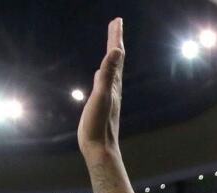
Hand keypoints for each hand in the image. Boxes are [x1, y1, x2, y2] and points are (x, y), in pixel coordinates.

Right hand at [78, 18, 124, 157]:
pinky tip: (99, 73)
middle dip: (115, 40)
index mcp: (114, 83)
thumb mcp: (102, 95)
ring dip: (111, 54)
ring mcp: (108, 95)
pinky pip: (103, 81)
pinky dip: (103, 72)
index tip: (117, 20)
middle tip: (116, 24)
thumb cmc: (99, 124)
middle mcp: (114, 87)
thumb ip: (108, 73)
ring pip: (111, 69)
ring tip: (112, 43)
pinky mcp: (102, 103)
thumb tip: (117, 51)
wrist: (100, 149)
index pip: (117, 54)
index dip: (116, 37)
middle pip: (116, 58)